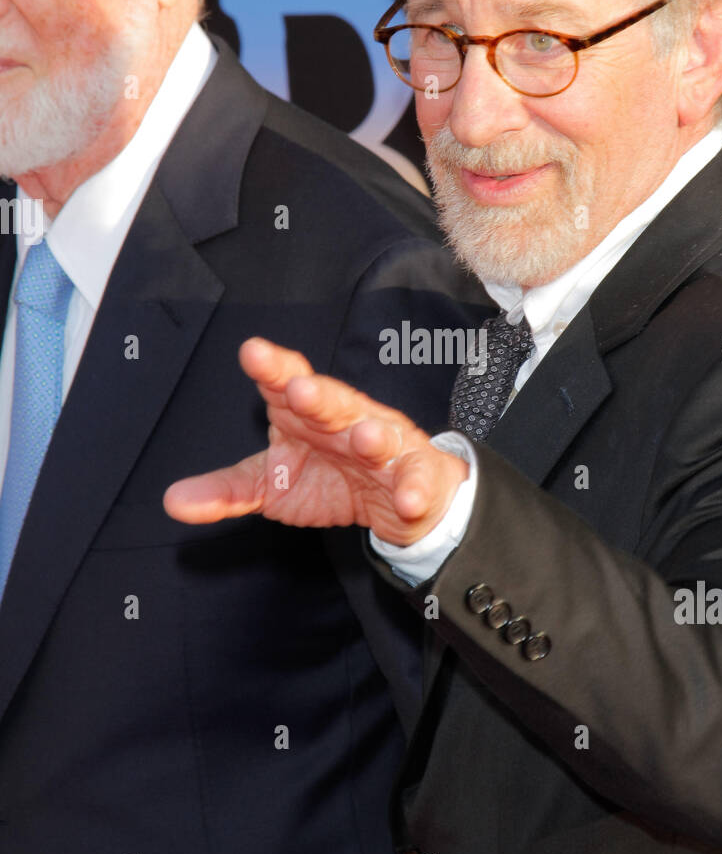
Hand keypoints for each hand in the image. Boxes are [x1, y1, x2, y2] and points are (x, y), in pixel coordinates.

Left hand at [163, 337, 468, 544]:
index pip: (287, 382)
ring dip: (374, 437)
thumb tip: (172, 500)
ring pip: (380, 435)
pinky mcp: (416, 474)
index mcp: (307, 413)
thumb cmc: (331, 477)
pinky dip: (413, 490)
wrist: (397, 497)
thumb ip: (226, 490)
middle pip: (334, 402)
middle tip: (301, 391)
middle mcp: (347, 419)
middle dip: (321, 397)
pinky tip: (407, 500)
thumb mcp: (273, 484)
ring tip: (365, 440)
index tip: (253, 353)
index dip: (273, 368)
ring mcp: (386, 444)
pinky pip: (416, 480)